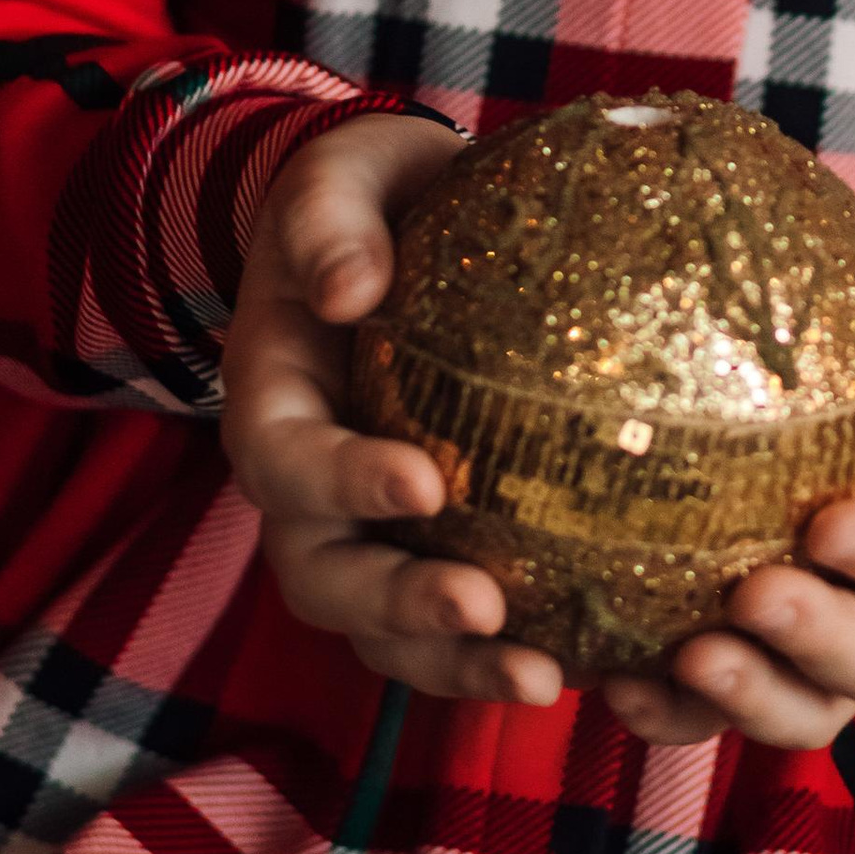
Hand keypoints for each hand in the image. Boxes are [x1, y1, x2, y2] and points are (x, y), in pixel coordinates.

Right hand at [219, 113, 568, 711]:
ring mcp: (360, 529)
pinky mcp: (426, 547)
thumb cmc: (364, 197)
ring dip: (454, 664)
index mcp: (271, 401)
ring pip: (383, 629)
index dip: (344, 483)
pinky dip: (501, 656)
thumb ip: (330, 221)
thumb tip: (352, 289)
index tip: (427, 481)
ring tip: (542, 678)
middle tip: (485, 608)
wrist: (388, 227)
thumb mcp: (339, 175)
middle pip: (326, 578)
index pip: (286, 462)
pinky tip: (583, 665)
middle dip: (398, 606)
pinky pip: (450, 624)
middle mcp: (304, 487)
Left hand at [597, 244, 854, 753]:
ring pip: (810, 707)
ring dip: (754, 696)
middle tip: (754, 595)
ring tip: (691, 656)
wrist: (842, 330)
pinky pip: (720, 708)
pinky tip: (625, 683)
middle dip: (819, 642)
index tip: (830, 526)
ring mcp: (828, 634)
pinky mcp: (753, 644)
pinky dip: (676, 713)